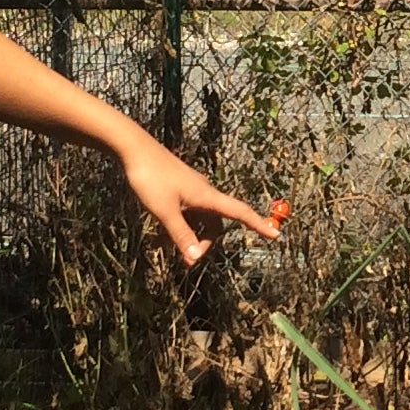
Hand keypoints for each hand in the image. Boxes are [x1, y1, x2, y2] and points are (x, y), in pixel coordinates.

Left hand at [117, 137, 282, 266]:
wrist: (133, 148)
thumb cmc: (150, 177)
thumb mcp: (164, 211)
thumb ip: (180, 235)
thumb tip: (196, 258)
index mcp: (207, 196)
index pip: (240, 212)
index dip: (258, 224)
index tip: (276, 235)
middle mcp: (203, 192)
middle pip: (215, 224)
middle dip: (204, 243)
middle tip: (187, 260)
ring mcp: (190, 190)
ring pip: (196, 220)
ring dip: (186, 236)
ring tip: (163, 248)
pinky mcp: (177, 188)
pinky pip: (184, 212)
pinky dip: (175, 225)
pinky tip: (156, 236)